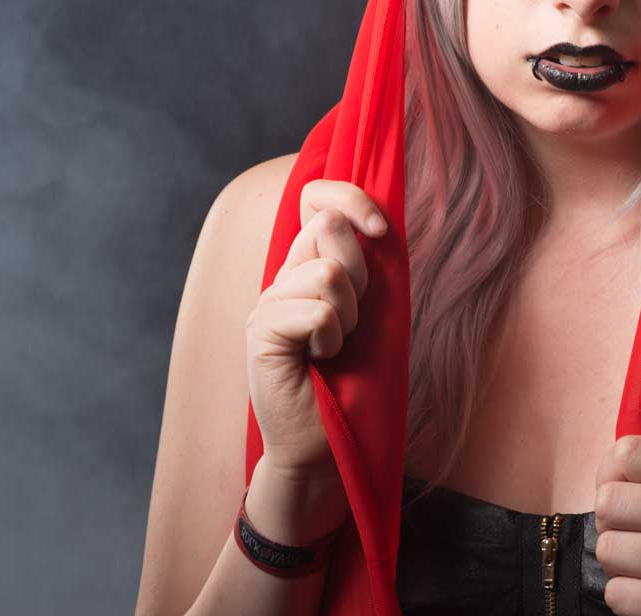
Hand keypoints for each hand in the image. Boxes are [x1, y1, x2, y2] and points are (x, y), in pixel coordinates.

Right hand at [245, 178, 386, 479]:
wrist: (325, 442)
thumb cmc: (354, 379)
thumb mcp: (372, 311)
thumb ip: (368, 266)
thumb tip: (375, 222)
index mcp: (309, 264)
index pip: (317, 197)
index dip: (352, 198)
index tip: (380, 231)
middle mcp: (283, 275)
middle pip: (329, 227)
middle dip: (361, 275)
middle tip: (350, 321)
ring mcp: (267, 302)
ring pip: (329, 273)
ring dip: (348, 317)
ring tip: (333, 346)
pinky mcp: (260, 331)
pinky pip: (318, 313)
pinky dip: (331, 340)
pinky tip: (317, 360)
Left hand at [593, 434, 640, 615]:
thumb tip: (605, 473)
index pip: (631, 452)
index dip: (611, 474)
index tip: (627, 493)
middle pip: (609, 501)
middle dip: (611, 525)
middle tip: (638, 539)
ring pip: (607, 548)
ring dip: (618, 565)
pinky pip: (616, 592)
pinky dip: (626, 597)